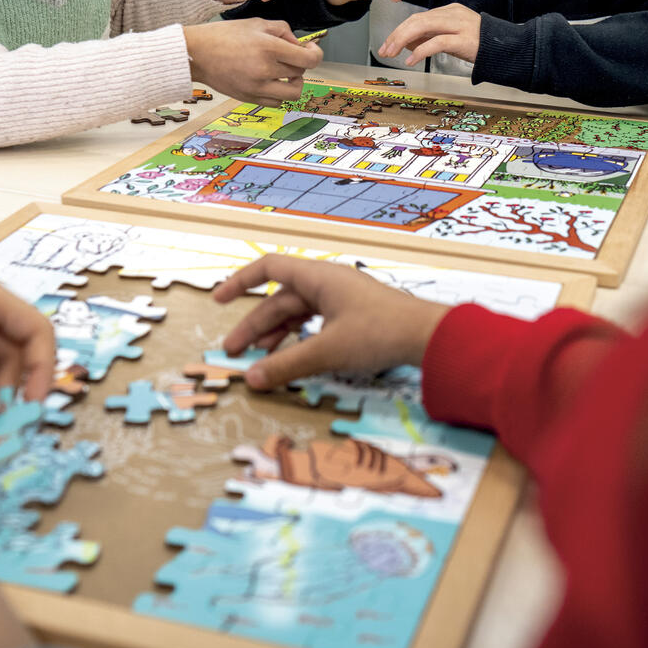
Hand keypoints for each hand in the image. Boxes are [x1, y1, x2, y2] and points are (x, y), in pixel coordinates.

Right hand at [185, 18, 321, 105]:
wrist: (196, 53)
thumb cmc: (224, 35)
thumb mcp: (257, 23)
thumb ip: (284, 30)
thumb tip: (300, 44)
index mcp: (269, 48)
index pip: (309, 60)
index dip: (316, 54)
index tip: (310, 49)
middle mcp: (265, 70)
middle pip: (300, 74)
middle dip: (299, 64)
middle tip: (289, 56)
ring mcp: (257, 87)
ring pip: (293, 94)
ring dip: (293, 83)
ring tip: (283, 73)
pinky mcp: (249, 98)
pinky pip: (276, 102)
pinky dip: (279, 93)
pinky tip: (271, 81)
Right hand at [211, 254, 447, 388]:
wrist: (428, 336)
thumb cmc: (378, 333)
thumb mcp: (327, 351)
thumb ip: (286, 365)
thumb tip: (251, 379)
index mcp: (318, 277)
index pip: (269, 268)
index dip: (240, 282)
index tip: (219, 301)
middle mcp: (328, 282)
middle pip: (281, 300)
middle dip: (256, 327)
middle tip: (236, 353)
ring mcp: (343, 299)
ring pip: (299, 314)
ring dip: (278, 336)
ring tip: (262, 361)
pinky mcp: (356, 315)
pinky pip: (317, 322)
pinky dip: (301, 339)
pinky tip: (296, 358)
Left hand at [376, 3, 481, 66]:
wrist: (507, 49)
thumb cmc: (480, 45)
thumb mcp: (452, 38)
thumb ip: (431, 37)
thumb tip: (406, 43)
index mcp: (450, 11)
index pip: (417, 17)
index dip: (399, 31)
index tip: (388, 44)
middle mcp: (453, 14)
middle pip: (416, 20)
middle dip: (396, 35)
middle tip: (385, 50)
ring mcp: (459, 25)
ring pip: (423, 26)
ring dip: (403, 40)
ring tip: (392, 53)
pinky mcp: (464, 39)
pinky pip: (436, 42)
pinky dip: (420, 51)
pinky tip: (411, 59)